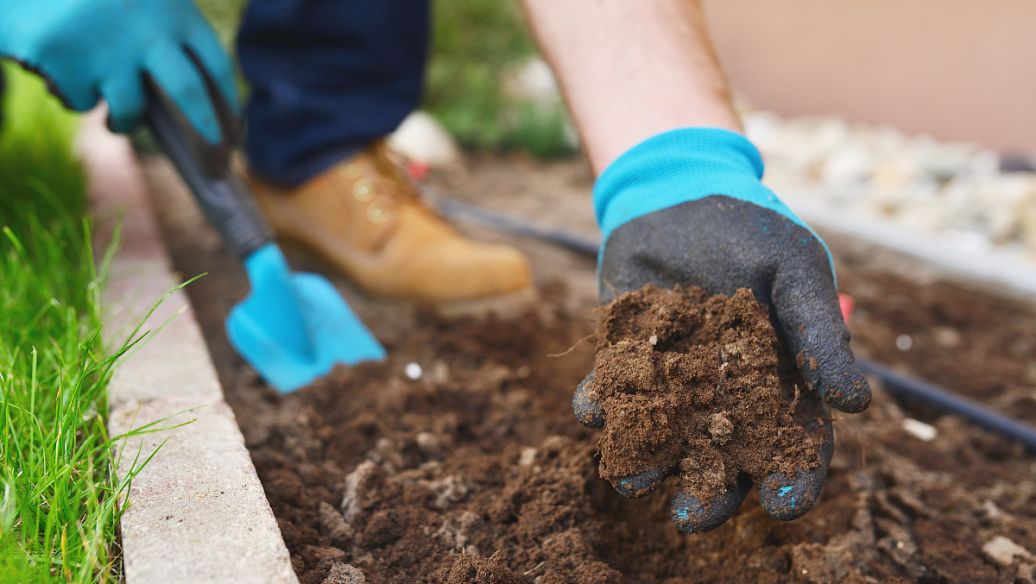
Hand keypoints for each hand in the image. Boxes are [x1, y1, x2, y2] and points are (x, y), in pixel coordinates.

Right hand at [0, 0, 236, 142]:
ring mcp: (109, 49)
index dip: (228, 104)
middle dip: (206, 131)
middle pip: (190, 94)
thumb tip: (198, 108)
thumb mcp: (144, 0)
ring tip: (114, 120)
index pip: (215, 64)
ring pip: (130, 110)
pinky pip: (81, 102)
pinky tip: (55, 65)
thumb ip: (166, 36)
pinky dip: (71, 93)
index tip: (234, 133)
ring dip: (123, 121)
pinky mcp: (68, 64)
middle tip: (215, 159)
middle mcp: (148, 30)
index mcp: (174, 9)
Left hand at [575, 128, 869, 532]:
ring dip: (645, 461)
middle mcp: (723, 392)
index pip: (792, 442)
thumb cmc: (751, 230)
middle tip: (691, 517)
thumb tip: (854, 404)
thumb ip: (820, 332)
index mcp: (777, 380)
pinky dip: (599, 404)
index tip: (783, 501)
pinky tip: (592, 412)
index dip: (792, 476)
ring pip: (661, 436)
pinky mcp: (623, 357)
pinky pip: (609, 391)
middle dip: (708, 492)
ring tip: (631, 480)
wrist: (679, 191)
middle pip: (720, 457)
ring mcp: (671, 378)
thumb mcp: (795, 270)